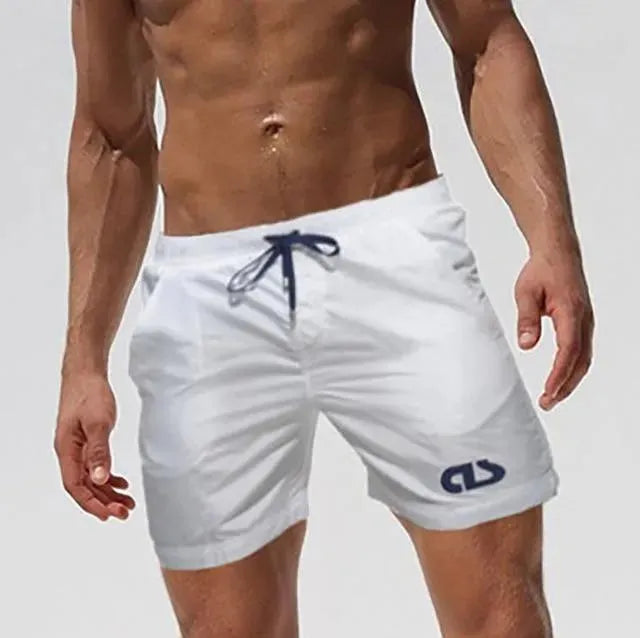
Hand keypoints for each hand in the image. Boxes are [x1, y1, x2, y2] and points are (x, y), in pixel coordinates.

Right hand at [54, 371, 134, 520]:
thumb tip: (101, 479)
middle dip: (104, 502)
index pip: (76, 486)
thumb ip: (100, 452)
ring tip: (127, 503)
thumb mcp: (98, 423)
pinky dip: (109, 477)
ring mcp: (78, 448)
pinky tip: (122, 483)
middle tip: (125, 512)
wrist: (86, 373)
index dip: (91, 503)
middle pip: (84, 487)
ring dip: (108, 492)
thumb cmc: (89, 394)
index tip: (109, 514)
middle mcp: (70, 452)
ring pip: (91, 478)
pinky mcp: (87, 441)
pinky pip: (96, 467)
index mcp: (67, 450)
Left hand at [514, 248, 593, 410]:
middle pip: (580, 362)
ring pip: (583, 359)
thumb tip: (527, 345)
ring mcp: (586, 322)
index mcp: (571, 312)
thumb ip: (527, 319)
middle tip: (547, 403)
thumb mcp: (526, 293)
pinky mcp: (583, 323)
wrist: (558, 253)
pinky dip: (573, 369)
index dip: (559, 375)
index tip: (548, 391)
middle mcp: (584, 320)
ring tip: (551, 397)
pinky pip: (582, 351)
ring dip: (569, 380)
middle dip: (565, 386)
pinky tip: (560, 379)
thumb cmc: (541, 271)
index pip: (568, 351)